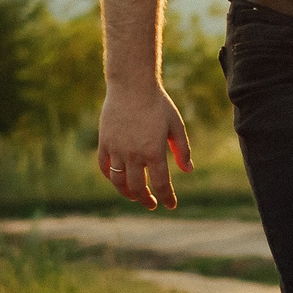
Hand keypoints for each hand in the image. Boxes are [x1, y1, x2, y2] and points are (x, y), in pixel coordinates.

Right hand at [96, 82, 192, 209]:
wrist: (132, 86)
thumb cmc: (158, 105)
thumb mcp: (176, 126)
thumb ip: (182, 150)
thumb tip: (188, 170)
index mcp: (154, 152)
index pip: (161, 184)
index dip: (167, 198)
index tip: (171, 205)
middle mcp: (133, 154)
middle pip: (138, 188)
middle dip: (146, 200)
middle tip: (152, 204)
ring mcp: (116, 149)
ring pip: (118, 182)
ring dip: (127, 193)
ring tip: (135, 197)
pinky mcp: (104, 143)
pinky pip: (104, 167)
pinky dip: (111, 177)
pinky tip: (119, 180)